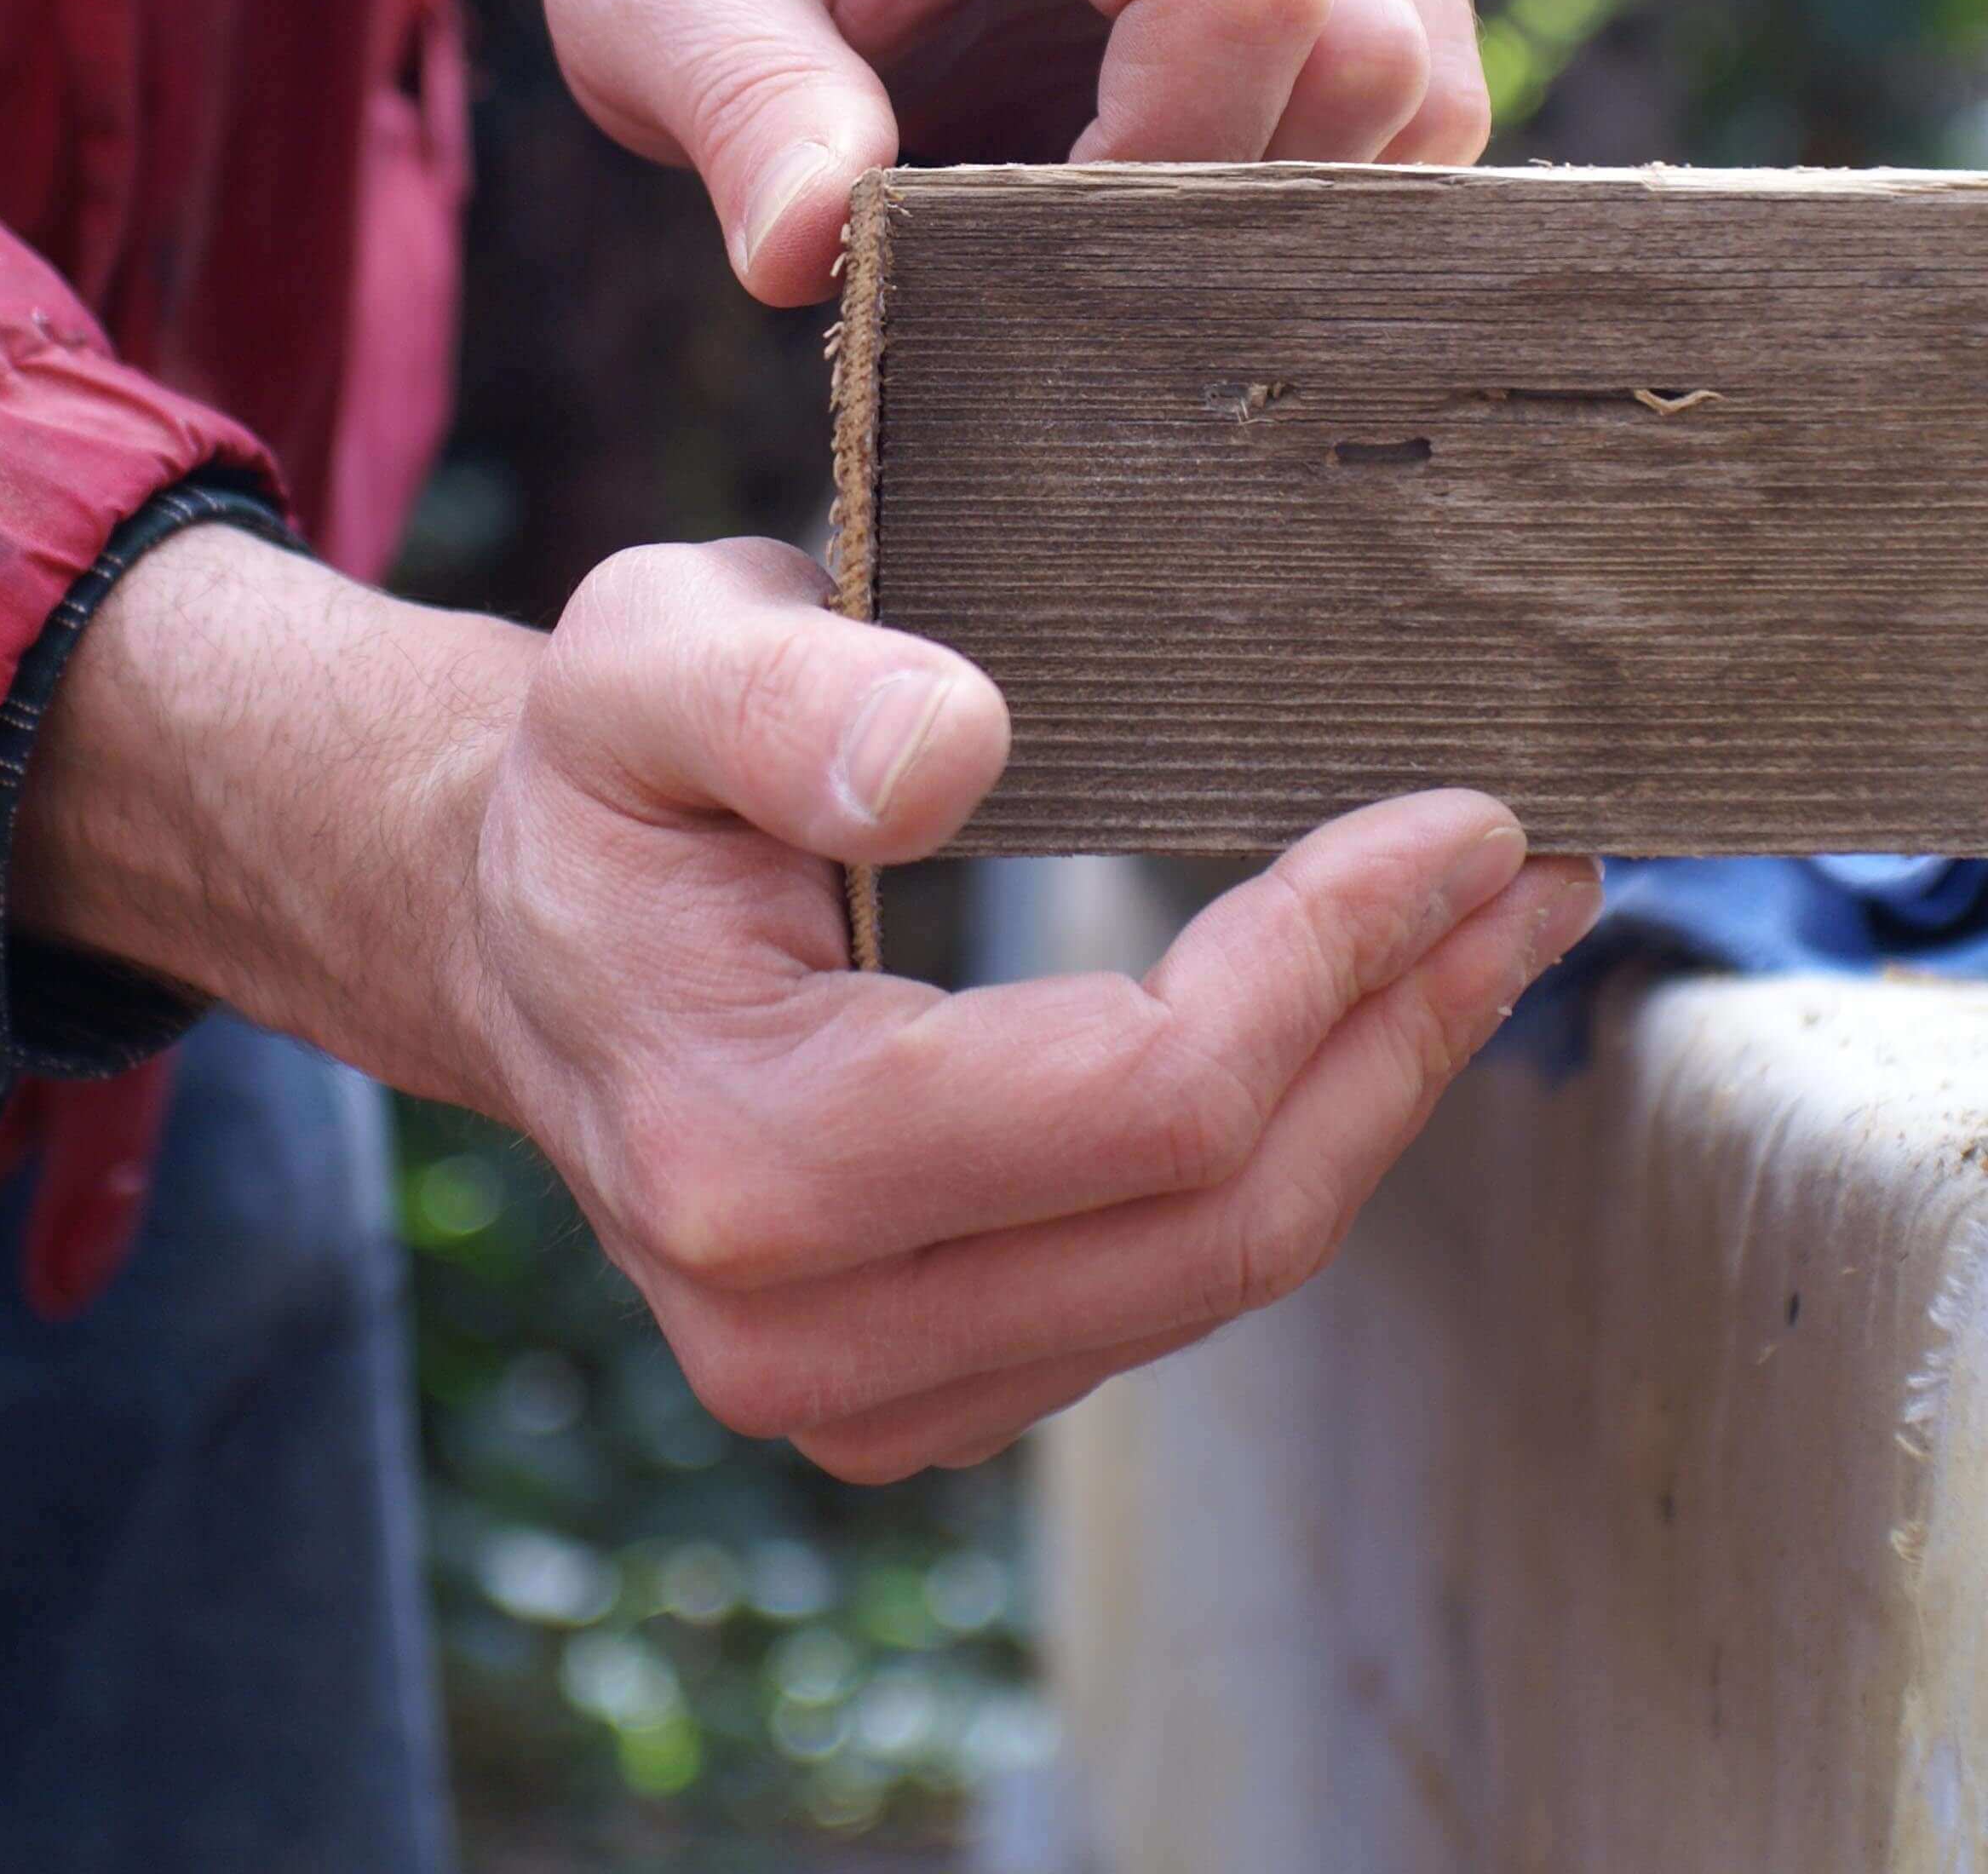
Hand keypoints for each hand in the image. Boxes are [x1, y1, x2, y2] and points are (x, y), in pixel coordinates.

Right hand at [18, 525, 1598, 1481]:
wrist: (515, 923)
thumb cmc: (599, 775)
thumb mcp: (648, 662)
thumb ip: (787, 694)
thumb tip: (950, 750)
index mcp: (742, 1150)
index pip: (1138, 1096)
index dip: (1331, 958)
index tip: (1461, 816)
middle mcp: (798, 1330)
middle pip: (1217, 1222)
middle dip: (1407, 1036)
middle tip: (1539, 874)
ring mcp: (858, 1392)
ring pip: (1214, 1278)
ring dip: (1380, 1098)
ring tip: (1489, 930)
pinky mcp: (916, 1390)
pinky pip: (1164, 1296)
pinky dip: (1288, 1159)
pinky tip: (1357, 1028)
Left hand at [547, 0, 1486, 304]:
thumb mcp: (651, 1)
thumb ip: (727, 99)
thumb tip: (807, 246)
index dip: (1166, 170)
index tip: (1032, 252)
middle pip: (1357, 46)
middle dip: (1226, 209)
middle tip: (1075, 263)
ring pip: (1427, 82)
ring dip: (1290, 209)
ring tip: (1125, 220)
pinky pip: (1445, 94)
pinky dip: (1338, 186)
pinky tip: (1201, 186)